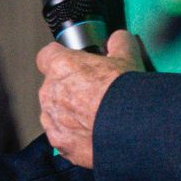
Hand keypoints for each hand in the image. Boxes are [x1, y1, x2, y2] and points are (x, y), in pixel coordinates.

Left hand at [36, 28, 144, 167]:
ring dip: (69, 113)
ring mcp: (52, 118)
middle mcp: (50, 91)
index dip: (60, 58)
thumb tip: (118, 38)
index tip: (72, 63)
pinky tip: (92, 134)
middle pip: (53, 85)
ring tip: (95, 117)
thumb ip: (118, 42)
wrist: (133, 130)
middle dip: (69, 88)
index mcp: (61, 65)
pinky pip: (60, 135)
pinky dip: (72, 135)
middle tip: (93, 94)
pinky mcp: (59, 142)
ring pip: (54, 111)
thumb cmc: (125, 93)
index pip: (47, 56)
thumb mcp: (126, 57)